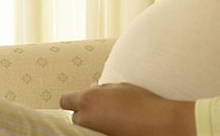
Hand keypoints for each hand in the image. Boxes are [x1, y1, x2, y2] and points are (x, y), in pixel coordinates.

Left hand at [60, 83, 194, 135]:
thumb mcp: (120, 87)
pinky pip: (95, 133)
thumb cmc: (140, 103)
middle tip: (102, 108)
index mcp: (87, 100)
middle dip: (85, 112)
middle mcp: (85, 118)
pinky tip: (115, 125)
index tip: (81, 99)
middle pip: (75, 116)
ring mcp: (92, 132)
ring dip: (92, 122)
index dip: (73, 99)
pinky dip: (101, 130)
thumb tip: (93, 89)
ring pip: (84, 127)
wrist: (155, 124)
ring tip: (111, 118)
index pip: (65, 100)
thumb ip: (102, 89)